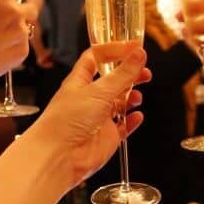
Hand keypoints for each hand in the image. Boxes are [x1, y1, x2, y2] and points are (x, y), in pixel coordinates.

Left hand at [30, 48, 150, 187]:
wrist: (59, 156)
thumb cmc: (66, 122)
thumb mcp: (98, 91)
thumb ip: (122, 73)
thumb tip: (138, 54)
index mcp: (80, 81)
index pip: (97, 58)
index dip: (114, 50)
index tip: (134, 47)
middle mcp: (89, 98)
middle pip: (112, 80)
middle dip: (128, 74)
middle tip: (144, 70)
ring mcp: (98, 118)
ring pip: (119, 102)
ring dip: (131, 97)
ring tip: (138, 95)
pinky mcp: (107, 137)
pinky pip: (124, 126)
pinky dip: (132, 120)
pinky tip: (137, 116)